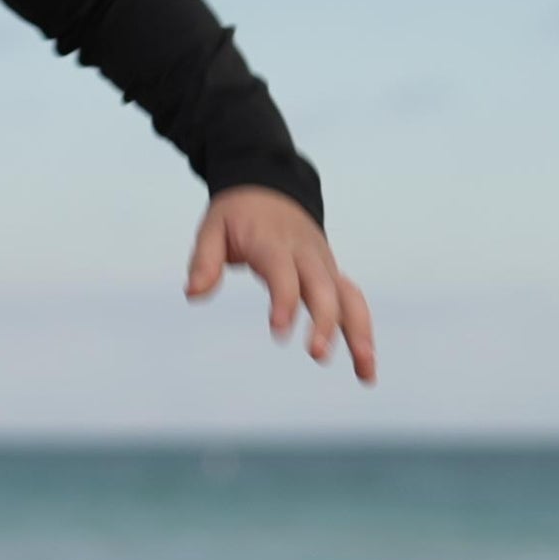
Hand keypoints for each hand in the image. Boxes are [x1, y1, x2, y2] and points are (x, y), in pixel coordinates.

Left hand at [185, 186, 375, 383]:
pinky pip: (353, 302)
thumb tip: (193, 293)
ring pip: (349, 297)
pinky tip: (365, 366)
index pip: (283, 271)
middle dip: (326, 321)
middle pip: (324, 287)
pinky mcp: (331, 274)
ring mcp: (323, 264)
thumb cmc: (238, 214)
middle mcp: (305, 253)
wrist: (271, 186)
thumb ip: (204, 261)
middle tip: (318, 354)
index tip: (278, 330)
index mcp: (273, 242)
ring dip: (360, 333)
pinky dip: (362, 331)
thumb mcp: (213, 227)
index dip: (284, 299)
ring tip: (366, 373)